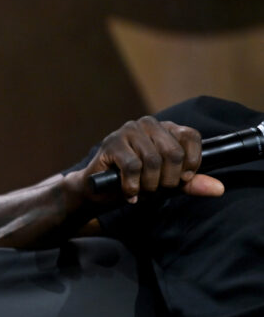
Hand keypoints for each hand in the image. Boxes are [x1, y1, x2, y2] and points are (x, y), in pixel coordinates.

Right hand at [73, 116, 224, 203]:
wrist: (98, 190)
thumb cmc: (135, 182)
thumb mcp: (167, 183)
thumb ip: (191, 183)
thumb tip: (219, 189)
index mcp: (165, 128)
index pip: (191, 136)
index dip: (192, 162)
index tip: (182, 179)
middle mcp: (148, 124)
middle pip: (173, 153)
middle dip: (168, 179)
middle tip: (158, 189)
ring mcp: (128, 131)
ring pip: (153, 161)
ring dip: (149, 185)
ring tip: (142, 190)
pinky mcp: (111, 143)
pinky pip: (132, 167)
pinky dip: (133, 186)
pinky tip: (130, 193)